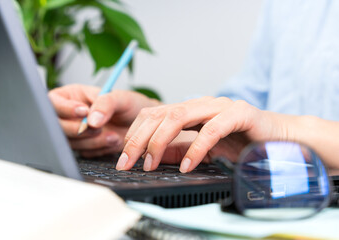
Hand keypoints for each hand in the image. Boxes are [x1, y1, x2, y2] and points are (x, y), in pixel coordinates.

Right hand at [48, 84, 160, 156]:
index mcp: (73, 96)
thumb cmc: (130, 106)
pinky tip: (112, 140)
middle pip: (57, 125)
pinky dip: (99, 148)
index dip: (65, 108)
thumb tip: (90, 119)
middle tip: (98, 127)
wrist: (142, 125)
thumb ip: (105, 104)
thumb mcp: (120, 98)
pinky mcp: (84, 146)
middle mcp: (70, 115)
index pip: (53, 101)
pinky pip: (84, 152)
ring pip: (70, 142)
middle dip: (79, 129)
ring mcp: (75, 132)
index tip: (83, 111)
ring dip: (93, 141)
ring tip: (112, 134)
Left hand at [116, 96, 294, 171]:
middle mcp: (201, 104)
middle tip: (128, 162)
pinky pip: (211, 129)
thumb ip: (178, 150)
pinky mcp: (239, 113)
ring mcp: (219, 106)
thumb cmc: (240, 144)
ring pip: (179, 116)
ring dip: (160, 141)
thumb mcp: (200, 150)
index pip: (152, 114)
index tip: (124, 157)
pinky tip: (187, 166)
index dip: (134, 134)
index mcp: (190, 110)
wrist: (277, 140)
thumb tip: (151, 157)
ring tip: (150, 164)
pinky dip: (196, 149)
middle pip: (160, 114)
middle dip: (139, 139)